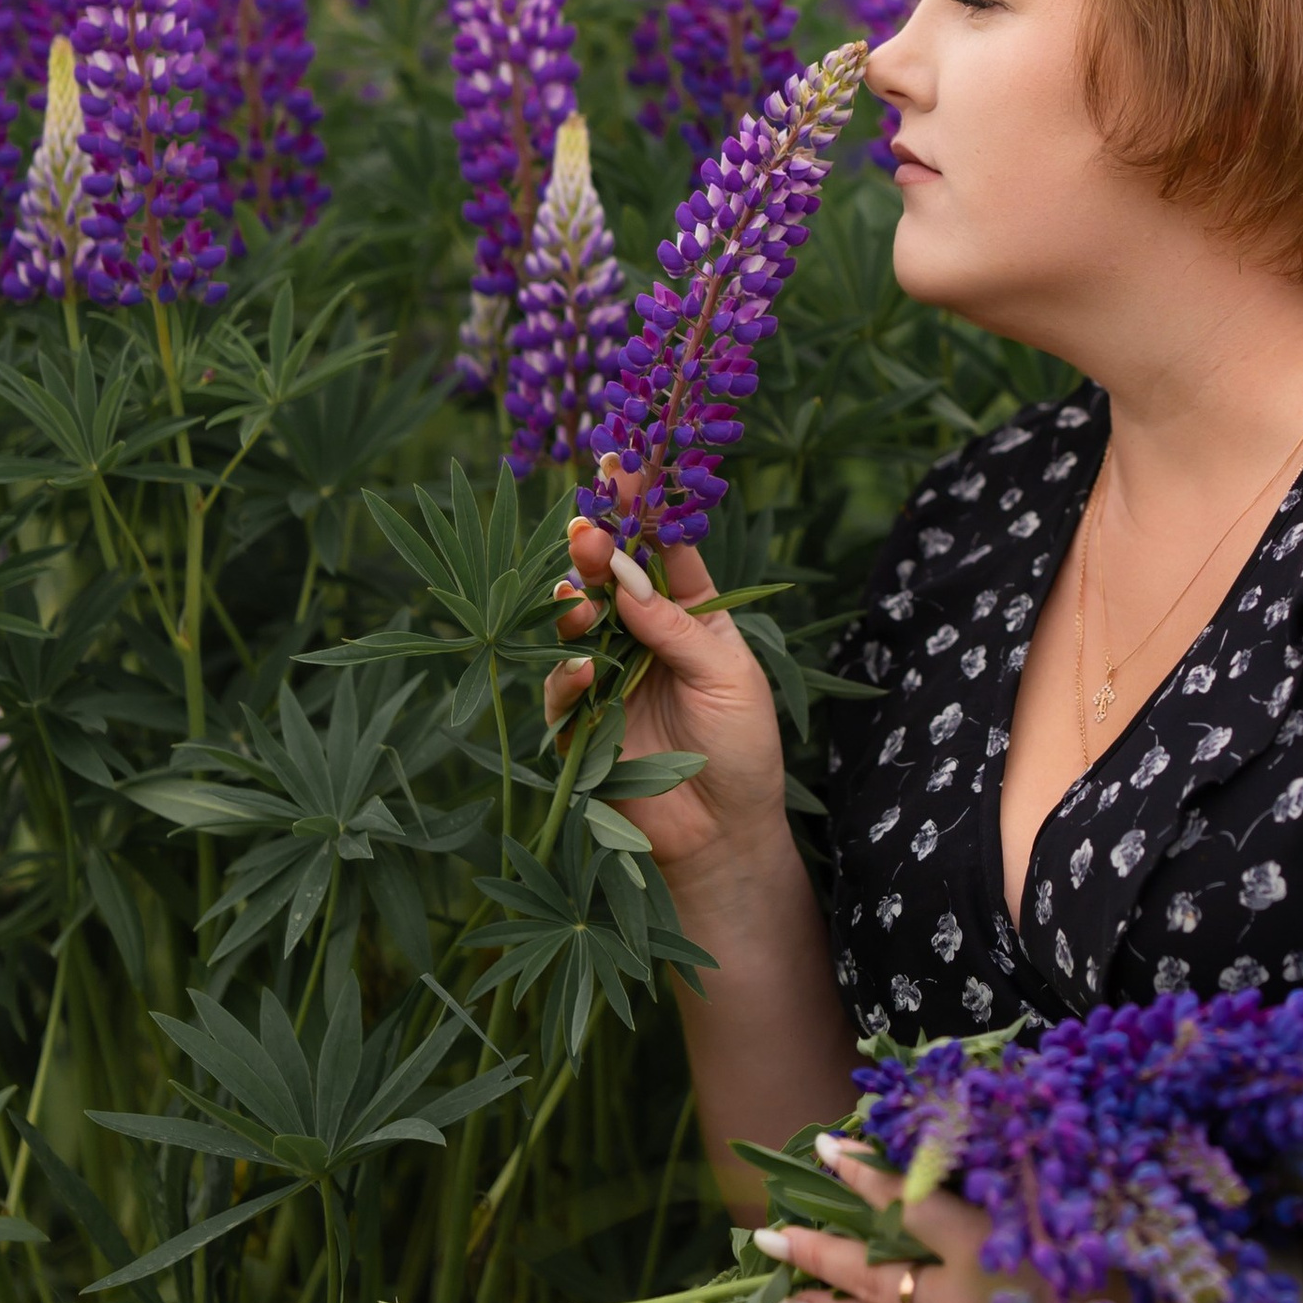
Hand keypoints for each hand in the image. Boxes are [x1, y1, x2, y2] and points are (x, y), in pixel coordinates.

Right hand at [544, 518, 785, 885]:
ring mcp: (608, 678)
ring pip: (574, 627)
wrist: (724, 834)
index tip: (621, 468)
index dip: (642, 510)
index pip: (662, 551)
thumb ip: (676, 629)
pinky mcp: (580, 725)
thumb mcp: (728, 678)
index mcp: (689, 614)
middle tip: (585, 533)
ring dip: (573, 607)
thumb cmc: (743, 748)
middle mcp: (642, 637)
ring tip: (580, 599)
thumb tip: (628, 577)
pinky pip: (560, 691)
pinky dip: (565, 676)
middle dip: (596, 553)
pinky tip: (580, 669)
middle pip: (608, 580)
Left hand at [760, 1139, 1218, 1302]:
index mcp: (989, 1254)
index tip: (827, 1147)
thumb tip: (945, 1150)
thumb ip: (1002, 1179)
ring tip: (780, 1296)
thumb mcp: (1059, 1202)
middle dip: (816, 1252)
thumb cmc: (1118, 1262)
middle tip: (762, 1236)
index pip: (910, 1207)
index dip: (866, 1175)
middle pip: (873, 1277)